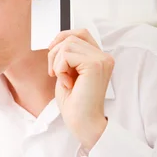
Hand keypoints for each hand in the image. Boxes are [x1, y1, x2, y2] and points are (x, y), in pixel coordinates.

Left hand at [48, 29, 114, 151]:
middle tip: (55, 73)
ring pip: (67, 44)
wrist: (83, 123)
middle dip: (55, 53)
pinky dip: (59, 68)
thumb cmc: (75, 104)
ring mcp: (101, 60)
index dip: (62, 38)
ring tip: (63, 79)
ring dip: (57, 62)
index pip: (80, 33)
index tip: (52, 54)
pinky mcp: (95, 65)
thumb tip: (55, 42)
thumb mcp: (68, 74)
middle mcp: (104, 57)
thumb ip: (66, 57)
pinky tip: (66, 82)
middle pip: (71, 37)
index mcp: (99, 58)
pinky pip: (66, 54)